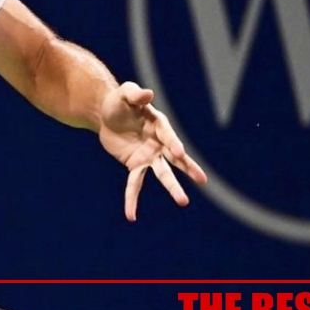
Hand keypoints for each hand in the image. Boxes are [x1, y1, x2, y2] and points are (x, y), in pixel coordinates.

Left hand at [97, 81, 207, 220]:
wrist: (106, 114)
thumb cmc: (119, 101)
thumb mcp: (125, 94)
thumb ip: (135, 94)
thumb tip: (147, 93)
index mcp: (160, 125)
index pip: (168, 136)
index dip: (173, 143)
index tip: (180, 152)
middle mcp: (159, 143)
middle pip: (175, 158)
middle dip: (188, 168)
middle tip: (203, 181)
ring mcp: (149, 156)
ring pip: (163, 174)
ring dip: (172, 187)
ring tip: (184, 201)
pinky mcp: (135, 165)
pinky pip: (135, 184)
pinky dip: (132, 199)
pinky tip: (131, 215)